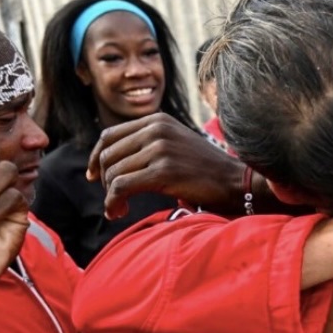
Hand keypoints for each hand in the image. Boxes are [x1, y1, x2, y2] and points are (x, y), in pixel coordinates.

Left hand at [86, 114, 238, 218]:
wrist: (236, 181)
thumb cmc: (205, 169)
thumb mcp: (176, 143)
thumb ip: (148, 143)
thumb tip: (109, 161)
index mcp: (156, 120)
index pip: (108, 136)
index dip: (95, 158)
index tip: (95, 177)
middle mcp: (155, 129)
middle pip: (108, 156)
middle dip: (105, 181)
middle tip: (115, 199)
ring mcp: (159, 149)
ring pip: (112, 173)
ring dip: (110, 196)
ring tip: (119, 209)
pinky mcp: (162, 170)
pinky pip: (121, 187)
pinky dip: (114, 203)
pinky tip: (119, 212)